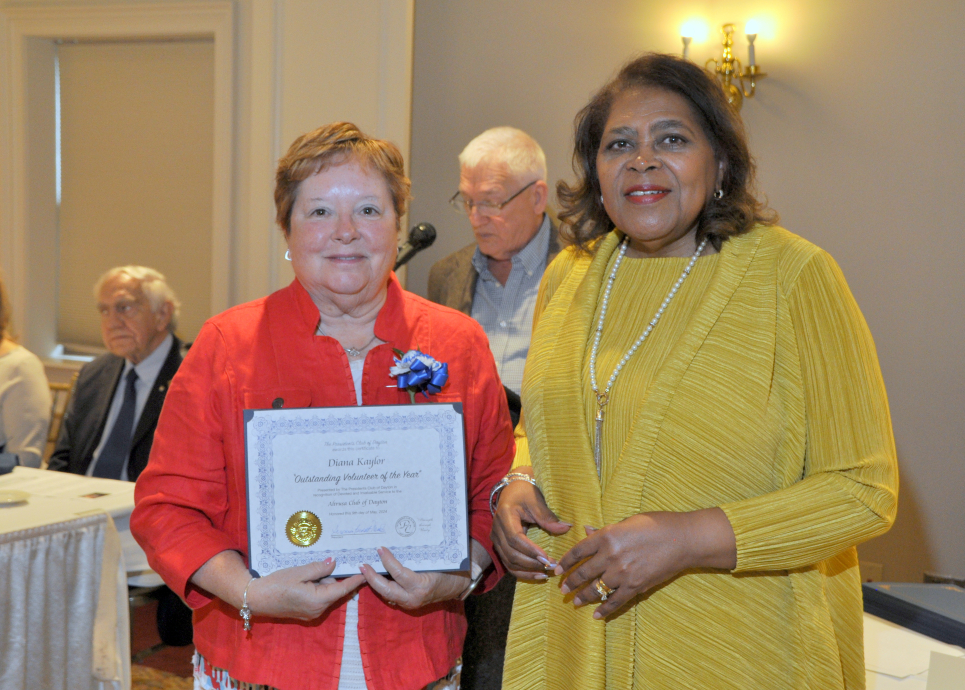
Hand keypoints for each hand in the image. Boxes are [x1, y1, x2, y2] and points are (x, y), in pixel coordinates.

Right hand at [245, 558, 364, 620]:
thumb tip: (334, 563)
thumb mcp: (299, 572)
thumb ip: (319, 568)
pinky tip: (302, 582)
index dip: (355, 580)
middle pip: (334, 590)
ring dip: (321, 582)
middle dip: (329, 577)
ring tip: (303, 576)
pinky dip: (316, 588)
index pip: (343, 589)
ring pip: (326, 594)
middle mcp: (318, 610)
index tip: (366, 572)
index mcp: (318, 600)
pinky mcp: (306, 613)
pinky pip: (319, 598)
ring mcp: (312, 614)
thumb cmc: (276, 584)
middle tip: (316, 567)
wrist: (256, 599)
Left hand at [359, 547, 467, 608]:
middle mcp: (414, 597)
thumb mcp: (438, 561)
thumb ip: (421, 556)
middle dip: (372, 578)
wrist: (460, 585)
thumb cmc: (451, 569)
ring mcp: (410, 603)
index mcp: (422, 586)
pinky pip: (391, 595)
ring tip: (364, 569)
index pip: (399, 574)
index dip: (388, 561)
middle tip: (362, 565)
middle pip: (386, 590)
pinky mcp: (408, 603)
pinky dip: (382, 586)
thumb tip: (404, 540)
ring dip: (374, 582)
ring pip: (386, 594)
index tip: (380, 549)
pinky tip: (375, 576)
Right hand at [490, 467, 570, 579]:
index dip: (530, 550)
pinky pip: (509, 564)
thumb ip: (548, 516)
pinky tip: (538, 576)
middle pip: (511, 553)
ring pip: (509, 562)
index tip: (547, 557)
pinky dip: (522, 573)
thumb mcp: (536, 500)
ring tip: (547, 573)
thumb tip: (565, 528)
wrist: (512, 491)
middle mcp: (496, 530)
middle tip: (552, 566)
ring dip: (528, 571)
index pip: (515, 538)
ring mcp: (496, 540)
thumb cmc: (525, 493)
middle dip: (532, 563)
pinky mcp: (500, 547)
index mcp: (504, 516)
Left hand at [555, 509, 735, 619]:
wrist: (683, 540)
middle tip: (562, 588)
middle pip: (583, 572)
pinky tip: (596, 615)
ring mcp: (622, 573)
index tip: (557, 569)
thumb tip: (587, 531)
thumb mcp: (627, 521)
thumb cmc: (656, 524)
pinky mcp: (636, 587)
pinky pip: (616, 601)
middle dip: (570, 581)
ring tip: (574, 601)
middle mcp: (610, 556)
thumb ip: (605, 530)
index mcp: (606, 536)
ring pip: (596, 589)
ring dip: (582, 596)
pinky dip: (605, 609)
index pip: (578, 551)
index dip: (564, 562)